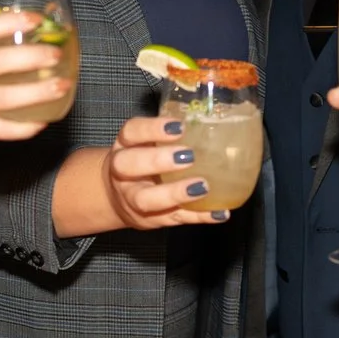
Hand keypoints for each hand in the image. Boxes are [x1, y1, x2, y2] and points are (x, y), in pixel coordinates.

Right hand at [102, 115, 230, 229]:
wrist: (119, 199)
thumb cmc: (143, 162)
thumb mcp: (147, 144)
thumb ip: (170, 134)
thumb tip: (214, 117)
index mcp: (125, 146)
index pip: (131, 132)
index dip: (152, 128)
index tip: (179, 127)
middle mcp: (123, 173)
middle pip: (128, 165)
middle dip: (158, 160)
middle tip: (189, 156)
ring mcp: (134, 199)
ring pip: (146, 199)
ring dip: (176, 193)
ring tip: (203, 187)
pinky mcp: (151, 220)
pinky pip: (175, 220)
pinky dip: (199, 217)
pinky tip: (220, 212)